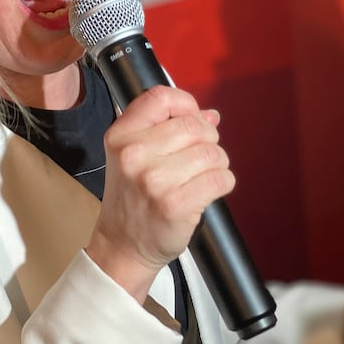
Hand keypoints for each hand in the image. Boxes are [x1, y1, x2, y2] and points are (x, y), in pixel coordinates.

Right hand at [87, 86, 233, 301]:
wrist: (123, 246)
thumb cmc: (132, 198)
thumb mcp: (133, 155)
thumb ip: (168, 128)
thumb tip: (211, 115)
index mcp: (120, 136)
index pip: (161, 97)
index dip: (186, 105)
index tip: (191, 120)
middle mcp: (134, 154)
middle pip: (194, 125)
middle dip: (207, 139)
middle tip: (199, 157)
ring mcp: (154, 180)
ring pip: (212, 152)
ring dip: (217, 163)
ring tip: (202, 176)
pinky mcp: (176, 204)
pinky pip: (221, 178)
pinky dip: (223, 182)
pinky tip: (208, 190)